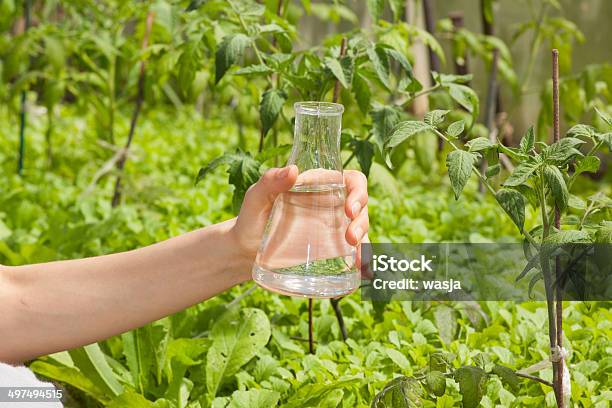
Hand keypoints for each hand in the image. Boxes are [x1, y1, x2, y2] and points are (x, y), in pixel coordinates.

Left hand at [232, 165, 368, 267]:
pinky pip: (354, 255)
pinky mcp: (331, 253)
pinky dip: (362, 263)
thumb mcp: (256, 198)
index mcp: (320, 186)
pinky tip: (361, 273)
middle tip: (350, 239)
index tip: (349, 208)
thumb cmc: (251, 218)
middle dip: (362, 222)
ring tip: (357, 261)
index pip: (351, 181)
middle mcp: (332, 206)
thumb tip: (292, 171)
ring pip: (362, 232)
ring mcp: (333, 231)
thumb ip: (269, 181)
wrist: (245, 252)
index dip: (358, 192)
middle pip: (361, 208)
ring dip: (365, 244)